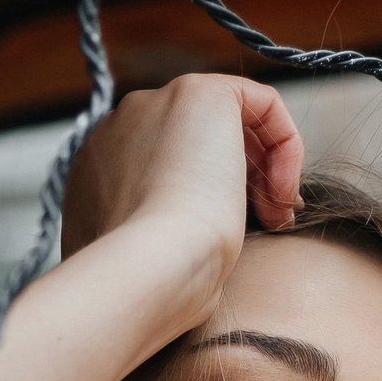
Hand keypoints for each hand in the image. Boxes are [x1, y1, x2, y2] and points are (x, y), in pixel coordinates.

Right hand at [62, 75, 303, 276]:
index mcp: (97, 175)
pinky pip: (261, 102)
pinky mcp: (199, 92)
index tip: (235, 234)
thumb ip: (161, 243)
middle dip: (241, 179)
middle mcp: (118, 131)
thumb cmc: (152, 288)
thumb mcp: (147, 265)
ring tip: (277, 216)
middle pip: (195, 140)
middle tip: (269, 222)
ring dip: (263, 168)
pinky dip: (285, 142)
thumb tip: (201, 247)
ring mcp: (153, 105)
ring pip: (230, 121)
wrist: (148, 271)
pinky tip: (283, 191)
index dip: (208, 197)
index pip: (163, 167)